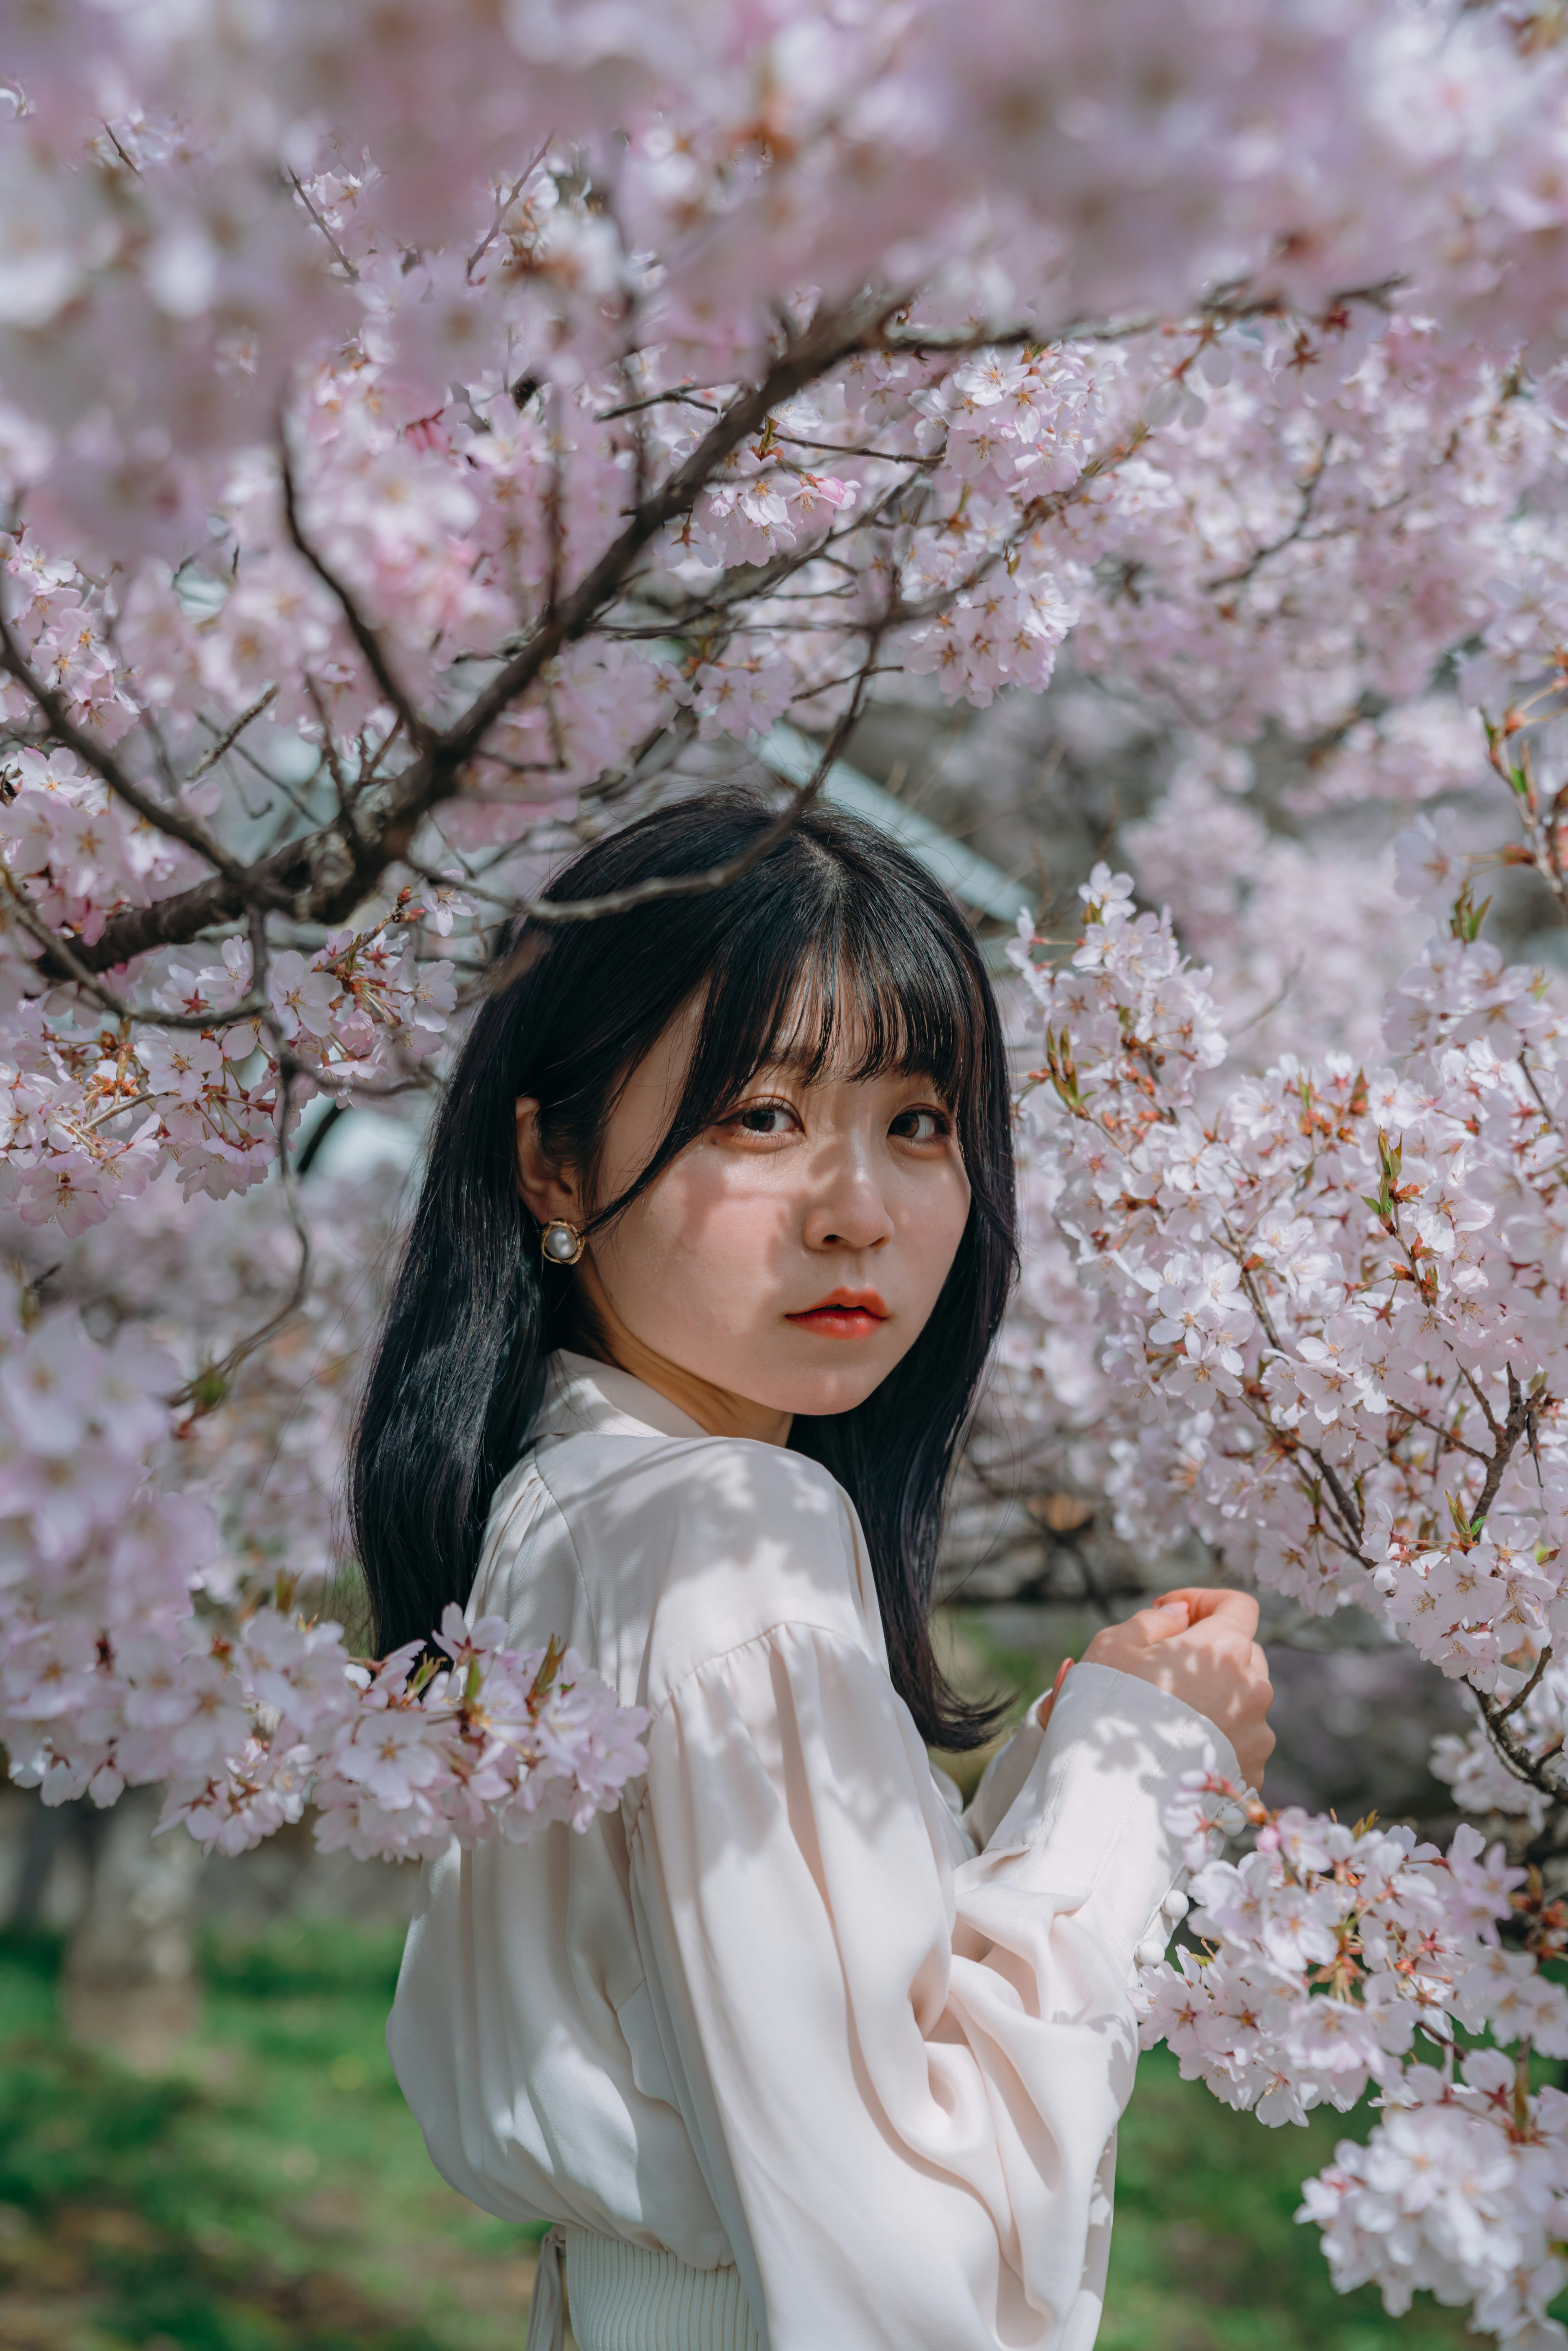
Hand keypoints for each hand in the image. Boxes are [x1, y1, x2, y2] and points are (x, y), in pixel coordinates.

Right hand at [1078, 1588, 1274, 1788]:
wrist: (1117, 1794)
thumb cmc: (1111, 1711)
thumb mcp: (1114, 1646)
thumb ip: (1154, 1621)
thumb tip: (1181, 1616)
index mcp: (1223, 1648)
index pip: (1239, 1605)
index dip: (1205, 1600)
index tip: (1173, 1613)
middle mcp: (1252, 1688)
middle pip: (1243, 1651)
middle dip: (1210, 1649)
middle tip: (1166, 1664)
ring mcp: (1257, 1733)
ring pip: (1244, 1698)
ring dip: (1216, 1694)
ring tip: (1170, 1713)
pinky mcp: (1253, 1770)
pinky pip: (1242, 1740)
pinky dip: (1219, 1735)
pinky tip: (1180, 1746)